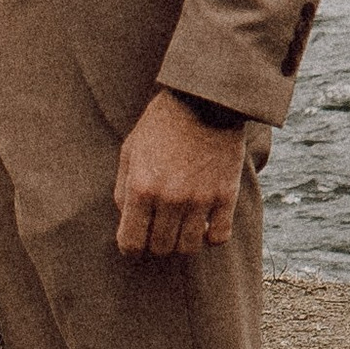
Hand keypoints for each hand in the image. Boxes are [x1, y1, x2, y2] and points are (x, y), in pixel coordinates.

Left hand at [112, 92, 246, 259]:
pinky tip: (205, 226)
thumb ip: (123, 189)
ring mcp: (200, 199)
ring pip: (189, 247)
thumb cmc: (161, 124)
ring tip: (180, 229)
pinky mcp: (226, 196)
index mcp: (141, 188)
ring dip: (182, 242)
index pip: (131, 242)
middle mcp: (170, 199)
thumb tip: (126, 220)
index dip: (130, 248)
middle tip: (158, 232)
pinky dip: (211, 238)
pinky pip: (219, 237)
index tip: (134, 244)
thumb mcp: (130, 150)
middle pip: (161, 248)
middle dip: (155, 245)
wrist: (204, 99)